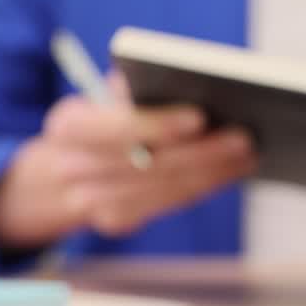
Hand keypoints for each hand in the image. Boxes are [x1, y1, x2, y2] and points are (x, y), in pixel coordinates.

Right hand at [0, 75, 255, 247]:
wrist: (58, 172)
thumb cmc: (97, 122)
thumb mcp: (101, 99)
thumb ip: (133, 92)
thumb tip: (185, 84)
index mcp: (69, 127)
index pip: (115, 129)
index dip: (158, 125)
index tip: (199, 117)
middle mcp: (75, 168)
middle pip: (148, 164)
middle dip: (200, 152)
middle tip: (243, 137)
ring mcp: (93, 202)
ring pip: (163, 187)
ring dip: (212, 172)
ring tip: (247, 153)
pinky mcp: (117, 221)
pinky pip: (168, 202)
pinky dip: (204, 186)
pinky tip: (231, 170)